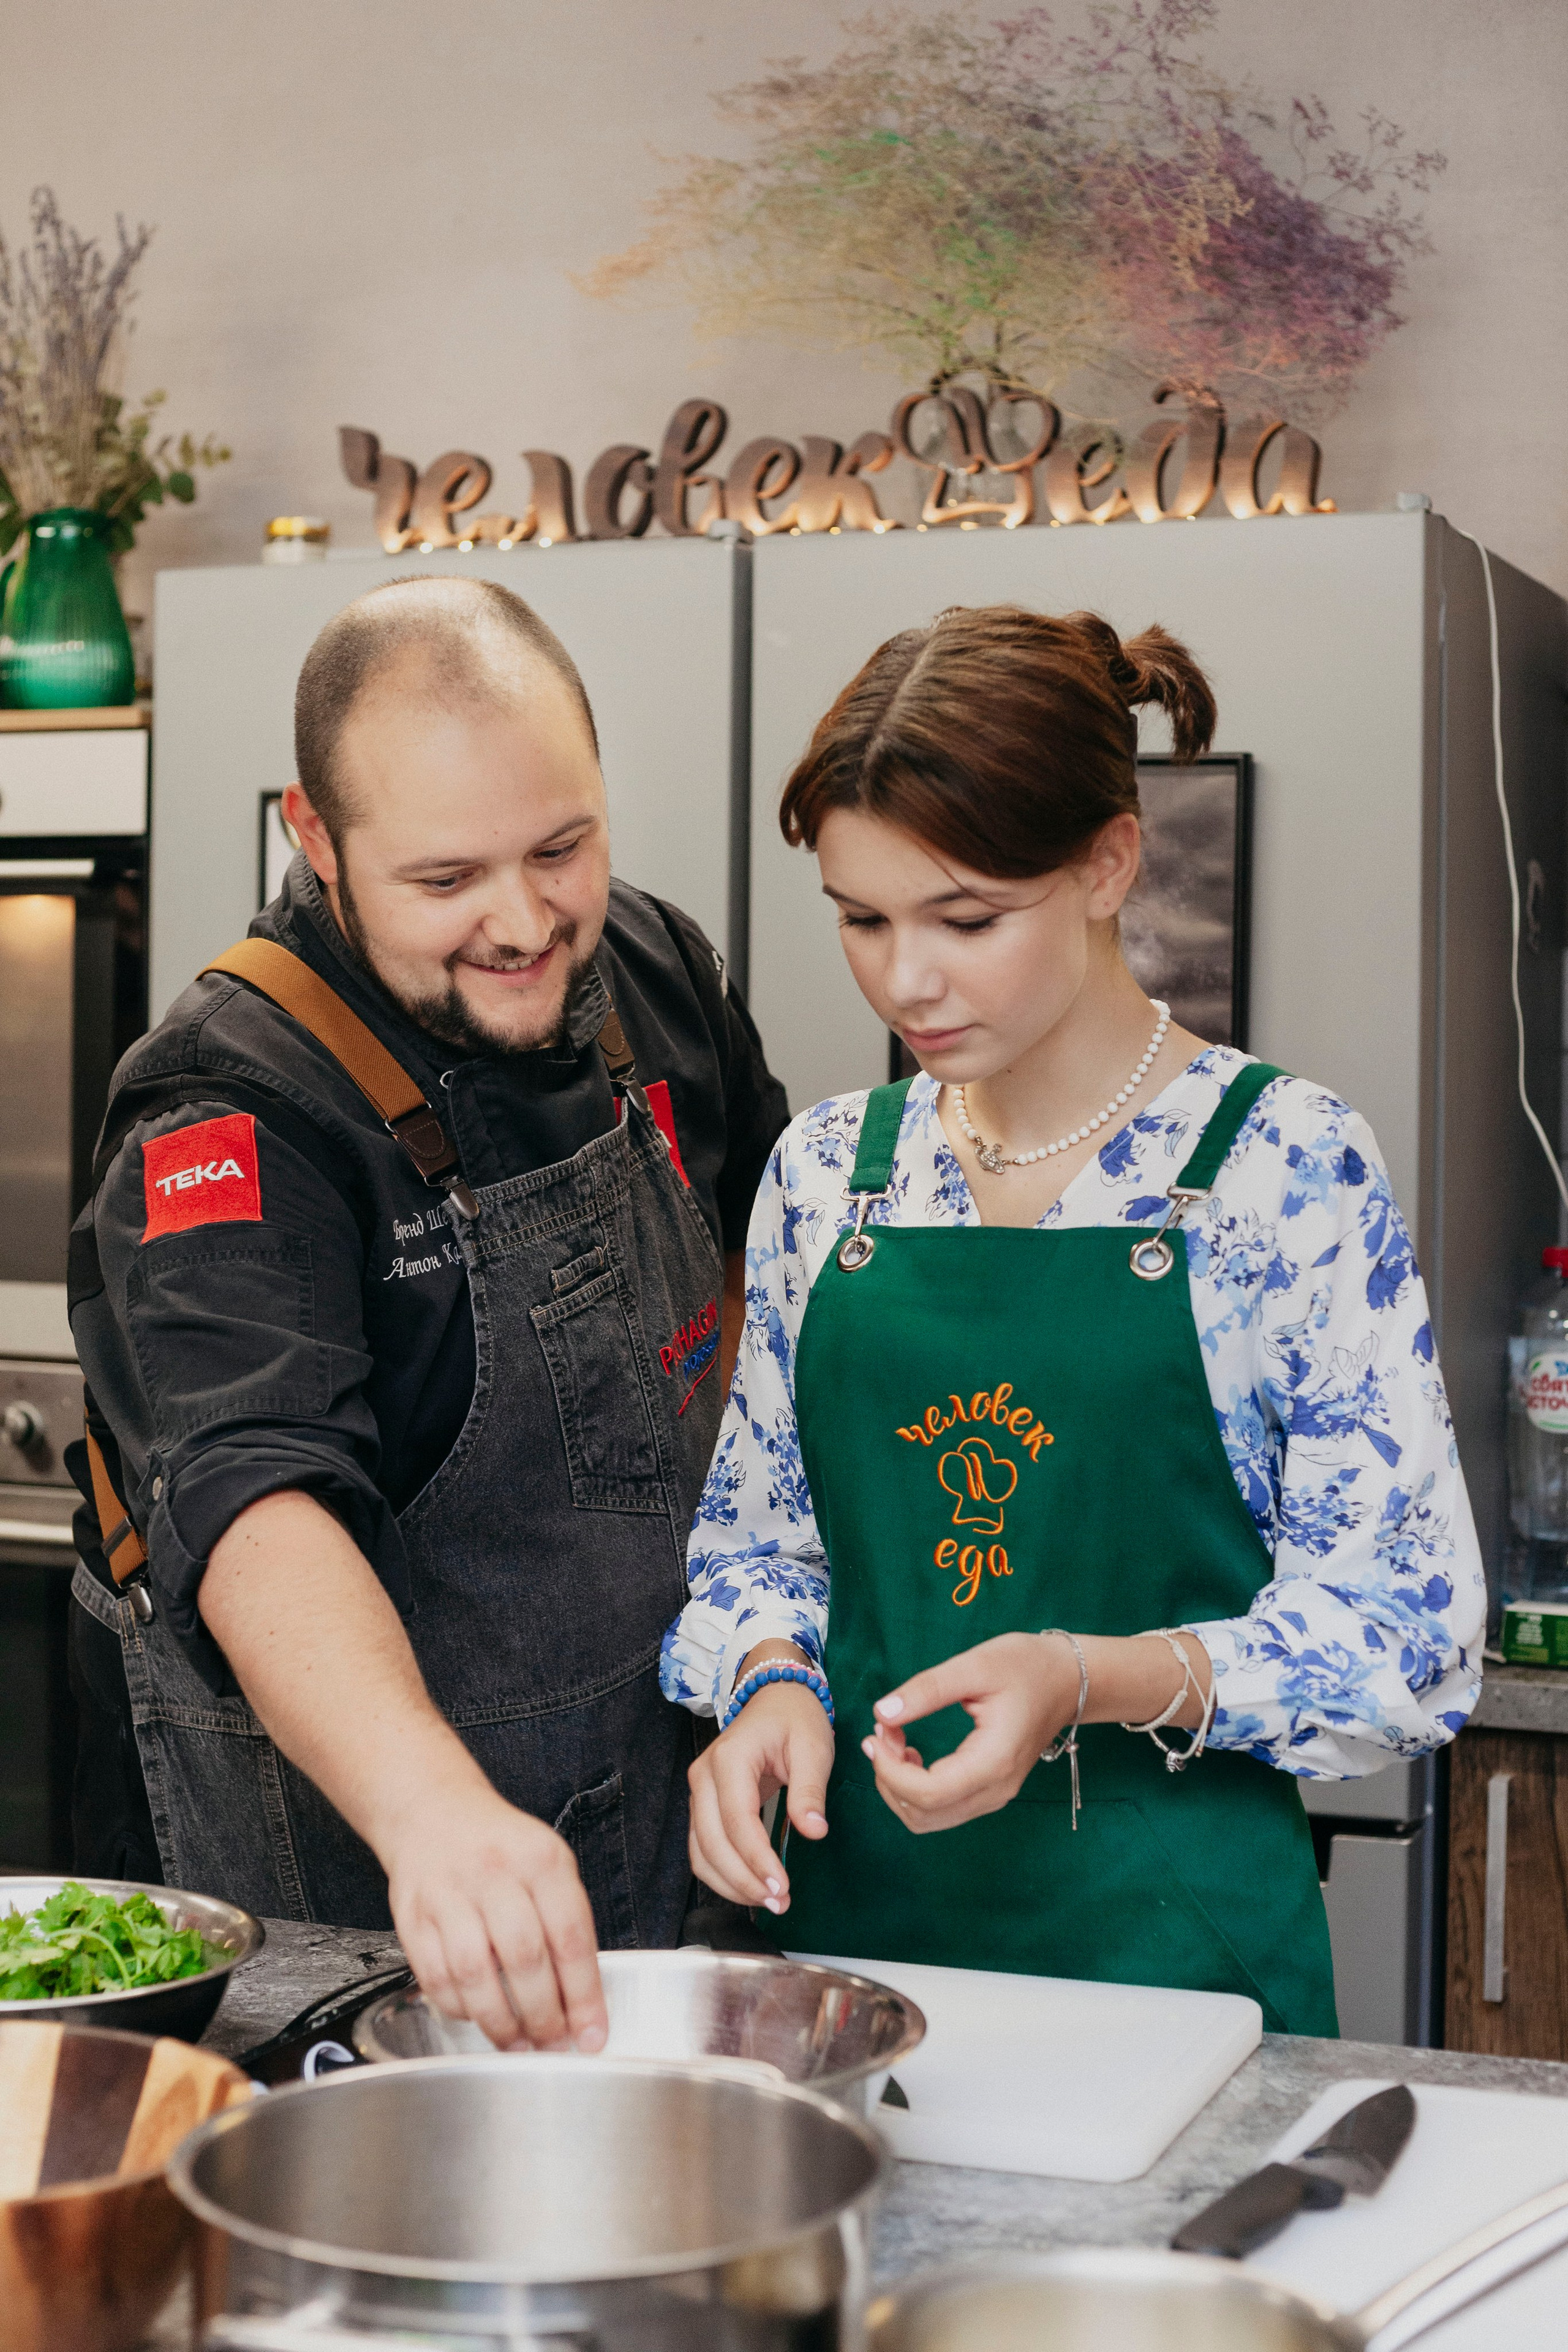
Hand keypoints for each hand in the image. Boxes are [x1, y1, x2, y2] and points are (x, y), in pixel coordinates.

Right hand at [385, 1779, 606, 2053]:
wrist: (433, 1811)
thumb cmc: (501, 1846)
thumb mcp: (548, 1862)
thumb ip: (566, 1920)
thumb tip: (582, 1998)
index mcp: (541, 1859)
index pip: (570, 1937)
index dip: (584, 1995)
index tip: (592, 2035)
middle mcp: (494, 1873)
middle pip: (524, 1959)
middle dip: (543, 2016)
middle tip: (554, 2045)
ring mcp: (448, 1894)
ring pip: (475, 1974)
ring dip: (500, 2022)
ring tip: (518, 2044)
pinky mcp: (412, 1917)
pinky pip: (435, 1977)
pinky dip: (459, 2008)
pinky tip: (477, 2017)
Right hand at [688, 1646, 835, 1912]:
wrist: (775, 1697)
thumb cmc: (796, 1719)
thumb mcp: (814, 1747)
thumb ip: (810, 1789)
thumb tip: (814, 1831)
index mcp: (730, 1758)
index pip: (736, 1820)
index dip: (756, 1859)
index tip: (781, 1888)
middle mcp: (704, 1776)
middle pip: (712, 1842)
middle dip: (743, 1880)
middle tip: (779, 1903)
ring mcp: (699, 1791)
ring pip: (701, 1852)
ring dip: (731, 1884)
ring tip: (770, 1901)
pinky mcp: (703, 1805)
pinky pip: (704, 1848)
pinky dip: (723, 1874)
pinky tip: (752, 1888)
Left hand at [861, 1631, 1081, 1832]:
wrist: (1067, 1681)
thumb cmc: (1025, 1666)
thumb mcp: (975, 1665)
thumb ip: (927, 1689)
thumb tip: (881, 1712)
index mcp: (994, 1761)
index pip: (927, 1793)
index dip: (889, 1770)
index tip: (877, 1732)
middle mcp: (995, 1790)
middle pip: (922, 1814)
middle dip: (888, 1777)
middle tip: (882, 1730)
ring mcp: (995, 1796)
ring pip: (927, 1818)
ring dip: (898, 1785)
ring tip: (892, 1737)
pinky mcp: (989, 1792)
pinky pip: (941, 1808)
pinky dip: (914, 1788)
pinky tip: (909, 1752)